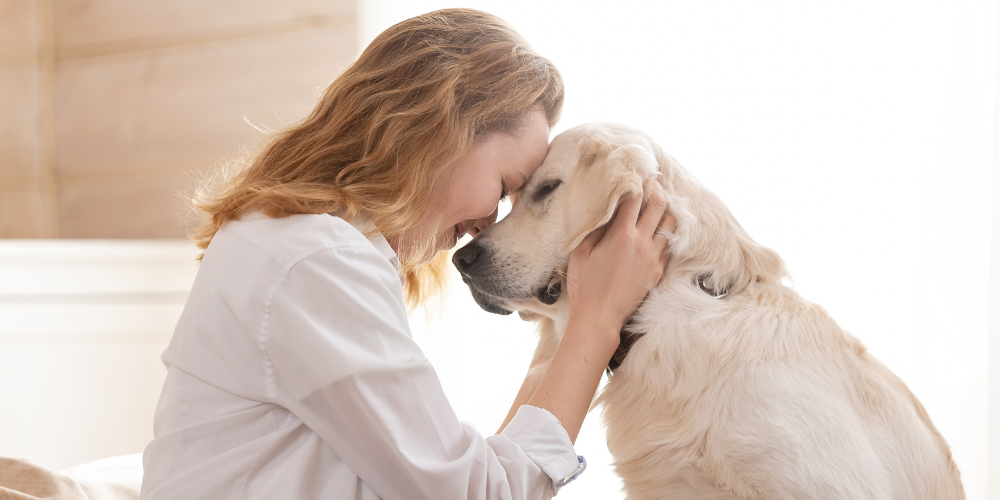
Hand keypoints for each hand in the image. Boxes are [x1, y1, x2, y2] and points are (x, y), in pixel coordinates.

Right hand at [565, 180, 675, 352]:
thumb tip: (603, 208)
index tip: (635, 173)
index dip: (636, 182)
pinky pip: (669, 245)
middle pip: (659, 206)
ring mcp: (653, 258)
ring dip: (665, 211)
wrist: (599, 317)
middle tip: (652, 182)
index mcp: (622, 235)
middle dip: (656, 190)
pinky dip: (666, 234)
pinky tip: (657, 232)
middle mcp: (642, 243)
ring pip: (670, 225)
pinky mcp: (658, 272)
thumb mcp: (580, 251)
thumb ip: (593, 227)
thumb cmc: (584, 284)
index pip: (635, 198)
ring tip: (658, 205)